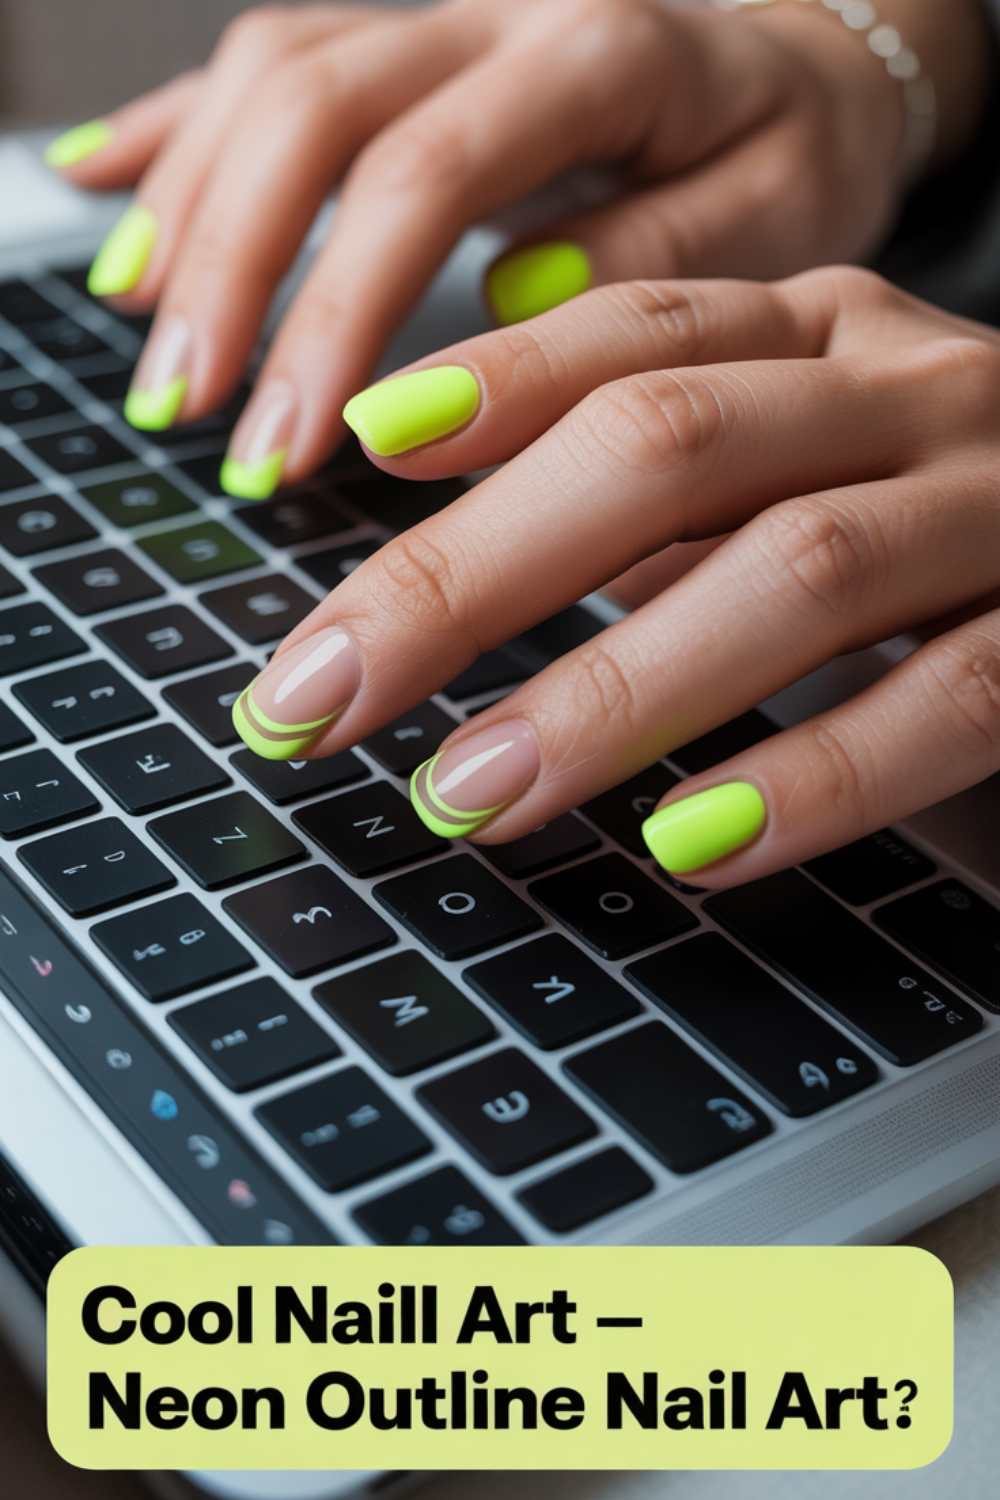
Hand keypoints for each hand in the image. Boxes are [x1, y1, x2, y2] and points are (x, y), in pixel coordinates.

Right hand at [48, 0, 927, 496]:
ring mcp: (442, 24)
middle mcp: (497, 16)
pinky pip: (269, 65)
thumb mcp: (779, 217)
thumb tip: (512, 296)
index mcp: (597, 54)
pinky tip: (109, 186)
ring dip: (189, 205)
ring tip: (143, 333)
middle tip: (189, 405)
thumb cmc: (791, 155)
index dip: (335, 306)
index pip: (422, 169)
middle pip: (313, 108)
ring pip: (271, 75)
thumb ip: (654, 256)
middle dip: (233, 267)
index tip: (293, 437)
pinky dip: (180, 131)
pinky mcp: (410, 52)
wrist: (805, 65)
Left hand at [232, 266, 999, 885]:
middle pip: (664, 444)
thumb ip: (656, 487)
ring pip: (794, 570)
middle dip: (471, 575)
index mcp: (821, 335)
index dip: (489, 390)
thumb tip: (445, 528)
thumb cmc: (935, 518)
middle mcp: (906, 390)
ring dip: (610, 693)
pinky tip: (691, 844)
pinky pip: (948, 697)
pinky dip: (813, 773)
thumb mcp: (794, 463)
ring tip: (471, 795)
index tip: (353, 449)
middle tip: (321, 698)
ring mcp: (996, 504)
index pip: (635, 337)